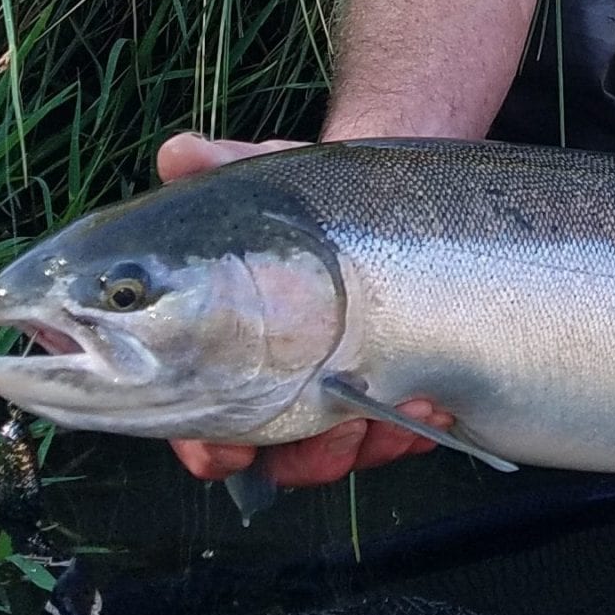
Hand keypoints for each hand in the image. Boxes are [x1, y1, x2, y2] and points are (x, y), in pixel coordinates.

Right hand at [156, 132, 455, 487]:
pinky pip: (405, 437)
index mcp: (232, 358)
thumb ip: (218, 167)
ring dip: (371, 442)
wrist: (397, 197)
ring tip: (405, 399)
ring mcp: (344, 398)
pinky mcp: (401, 395)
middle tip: (342, 421)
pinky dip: (419, 427)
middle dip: (309, 456)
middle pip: (281, 461)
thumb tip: (179, 153)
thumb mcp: (269, 176)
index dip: (210, 450)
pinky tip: (436, 400)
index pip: (202, 430)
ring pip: (346, 457)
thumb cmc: (315, 200)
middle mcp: (284, 390)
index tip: (228, 452)